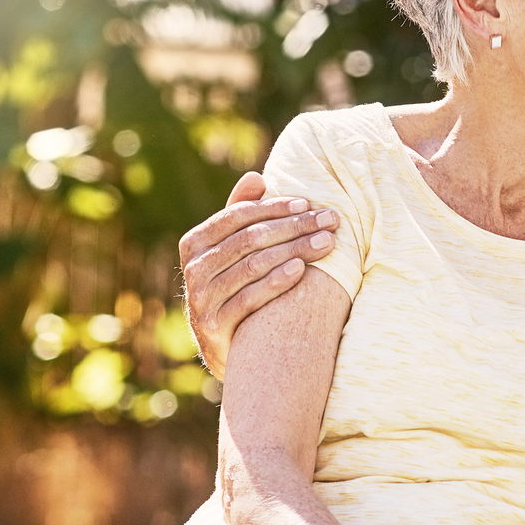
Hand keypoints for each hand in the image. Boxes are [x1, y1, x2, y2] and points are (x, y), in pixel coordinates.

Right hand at [180, 171, 340, 375]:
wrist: (224, 347)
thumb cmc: (234, 287)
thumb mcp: (233, 251)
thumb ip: (240, 214)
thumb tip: (256, 177)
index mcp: (195, 243)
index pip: (237, 216)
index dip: (275, 208)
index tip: (308, 203)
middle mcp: (194, 269)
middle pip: (250, 240)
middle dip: (294, 227)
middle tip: (330, 221)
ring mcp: (202, 299)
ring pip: (253, 266)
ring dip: (294, 250)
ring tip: (327, 242)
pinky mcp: (215, 327)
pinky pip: (249, 299)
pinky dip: (276, 282)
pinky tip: (302, 270)